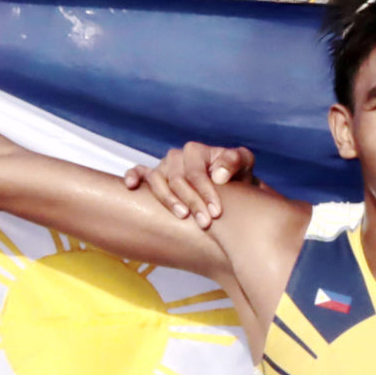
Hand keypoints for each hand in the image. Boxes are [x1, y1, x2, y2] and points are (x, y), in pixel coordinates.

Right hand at [122, 141, 257, 227]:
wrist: (229, 187)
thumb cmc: (235, 176)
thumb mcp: (243, 164)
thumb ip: (234, 162)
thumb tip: (218, 175)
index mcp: (196, 151)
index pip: (196, 172)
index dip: (205, 192)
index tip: (216, 212)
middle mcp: (176, 157)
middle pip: (177, 180)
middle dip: (192, 202)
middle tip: (205, 223)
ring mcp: (163, 167)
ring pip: (156, 180)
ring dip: (168, 200)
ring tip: (183, 216)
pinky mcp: (153, 176)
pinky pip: (138, 172)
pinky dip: (132, 176)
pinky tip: (132, 187)